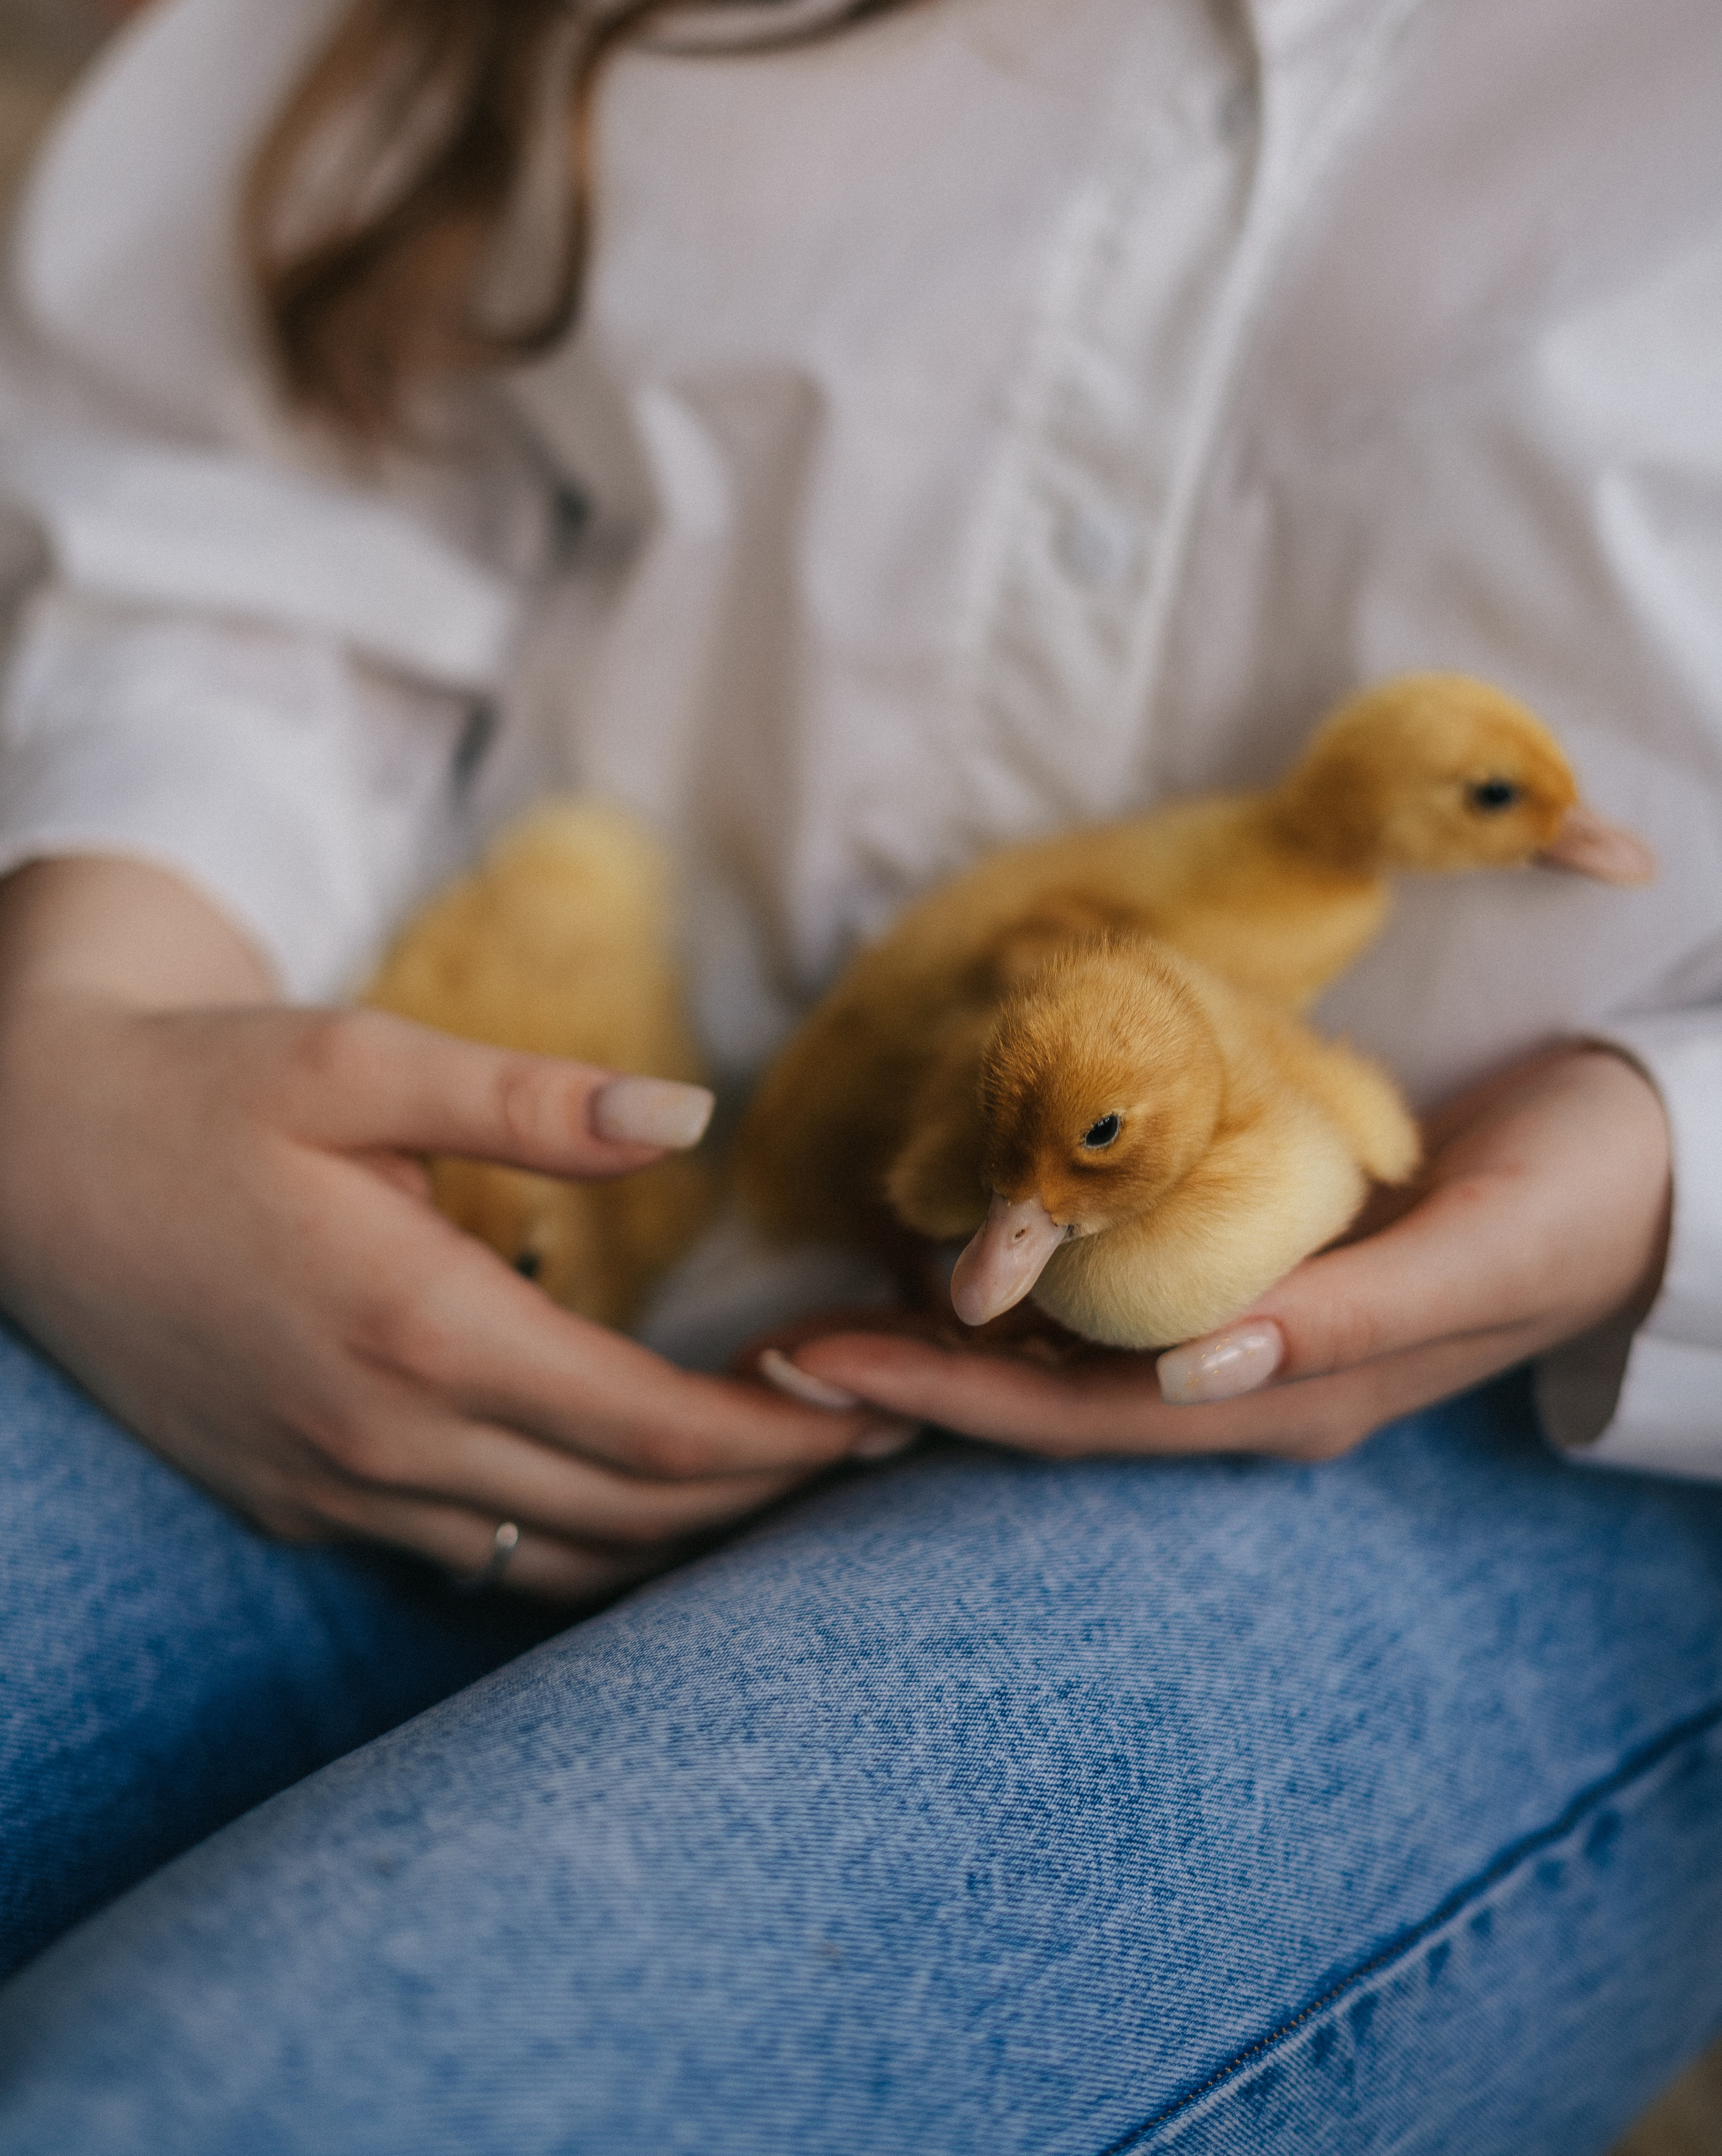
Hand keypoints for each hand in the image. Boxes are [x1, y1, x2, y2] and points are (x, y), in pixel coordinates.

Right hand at [0, 863, 911, 1598]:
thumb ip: (530, 1098)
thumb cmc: (204, 1090)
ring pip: (554, 1559)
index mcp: (413, 1323)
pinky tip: (634, 1496)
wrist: (28, 1162)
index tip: (874, 1407)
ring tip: (781, 1478)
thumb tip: (689, 1116)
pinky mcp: (297, 1502)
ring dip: (680, 1533)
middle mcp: (379, 1434)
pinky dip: (578, 1544)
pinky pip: (472, 1558)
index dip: (776, 1435)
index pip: (646, 1426)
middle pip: (623, 1510)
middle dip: (763, 1492)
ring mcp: (332, 1487)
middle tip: (872, 1443)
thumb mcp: (360, 1060)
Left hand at [757, 1044, 1671, 1460]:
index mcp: (1290, 1399)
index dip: (941, 1396)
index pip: (1077, 1419)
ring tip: (817, 1315)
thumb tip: (1184, 1377)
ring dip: (943, 1333)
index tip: (810, 1367)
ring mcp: (1243, 1324)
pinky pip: (1105, 1287)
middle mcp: (1244, 1378)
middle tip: (767, 1356)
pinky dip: (1015, 1280)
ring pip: (1061, 1349)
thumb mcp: (1478, 1254)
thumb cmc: (1573, 1200)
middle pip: (1041, 1396)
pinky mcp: (1248, 1255)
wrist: (1645, 1153)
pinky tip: (946, 1253)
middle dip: (907, 1377)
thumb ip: (1349, 1320)